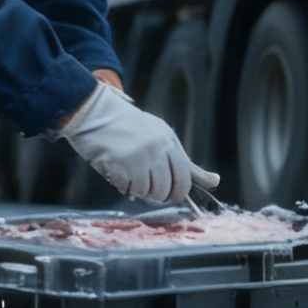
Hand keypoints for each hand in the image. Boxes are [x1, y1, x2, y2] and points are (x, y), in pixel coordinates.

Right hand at [56, 84, 202, 203]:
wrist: (93, 111)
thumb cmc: (126, 126)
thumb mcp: (159, 137)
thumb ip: (185, 163)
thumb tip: (215, 182)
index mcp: (168, 139)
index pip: (184, 176)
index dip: (179, 192)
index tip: (172, 196)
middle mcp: (157, 148)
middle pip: (167, 188)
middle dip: (159, 196)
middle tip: (148, 191)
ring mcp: (139, 156)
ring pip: (148, 192)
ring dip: (140, 192)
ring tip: (131, 178)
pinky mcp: (120, 164)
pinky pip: (128, 189)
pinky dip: (124, 187)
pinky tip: (118, 173)